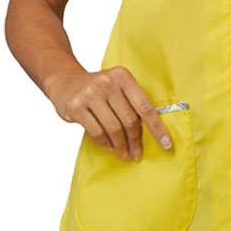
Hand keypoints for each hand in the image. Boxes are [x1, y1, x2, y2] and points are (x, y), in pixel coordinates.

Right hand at [45, 65, 173, 160]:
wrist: (64, 80)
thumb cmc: (97, 88)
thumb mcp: (116, 86)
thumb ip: (131, 102)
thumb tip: (151, 132)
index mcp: (122, 76)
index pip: (145, 105)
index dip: (157, 127)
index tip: (166, 144)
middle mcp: (107, 83)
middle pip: (129, 120)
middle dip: (135, 141)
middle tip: (137, 154)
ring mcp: (90, 94)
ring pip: (113, 128)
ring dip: (121, 145)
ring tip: (124, 154)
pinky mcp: (76, 107)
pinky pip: (96, 132)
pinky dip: (105, 143)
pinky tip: (109, 146)